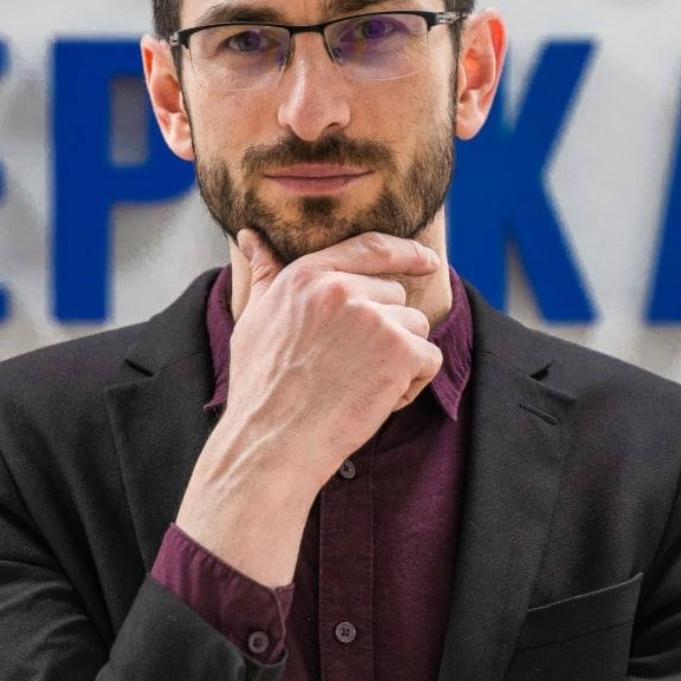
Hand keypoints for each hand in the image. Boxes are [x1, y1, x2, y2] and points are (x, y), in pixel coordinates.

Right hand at [228, 229, 444, 493]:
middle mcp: (342, 289)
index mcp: (307, 275)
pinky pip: (429, 359)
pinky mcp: (400, 351)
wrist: (272, 443)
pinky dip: (413, 385)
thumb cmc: (260, 389)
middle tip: (351, 369)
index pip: (371, 247)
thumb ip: (265, 275)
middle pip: (397, 296)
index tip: (428, 261)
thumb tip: (251, 238)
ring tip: (359, 386)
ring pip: (416, 327)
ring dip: (401, 358)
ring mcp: (374, 318)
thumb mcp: (254, 320)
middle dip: (387, 331)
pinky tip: (375, 401)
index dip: (405, 252)